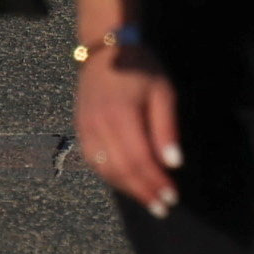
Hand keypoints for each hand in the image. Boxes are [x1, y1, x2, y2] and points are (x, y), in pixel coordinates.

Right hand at [73, 48, 181, 213]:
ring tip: (147, 200)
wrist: (106, 48)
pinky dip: (110, 175)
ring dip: (126, 188)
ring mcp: (85, 125)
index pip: (138, 158)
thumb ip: (166, 128)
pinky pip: (92, 159)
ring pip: (104, 168)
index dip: (155, 181)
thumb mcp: (163, 92)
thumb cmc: (141, 68)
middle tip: (162, 206)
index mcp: (120, 113)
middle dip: (143, 191)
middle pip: (121, 168)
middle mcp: (98, 123)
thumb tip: (173, 164)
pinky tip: (125, 182)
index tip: (172, 196)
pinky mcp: (80, 126)